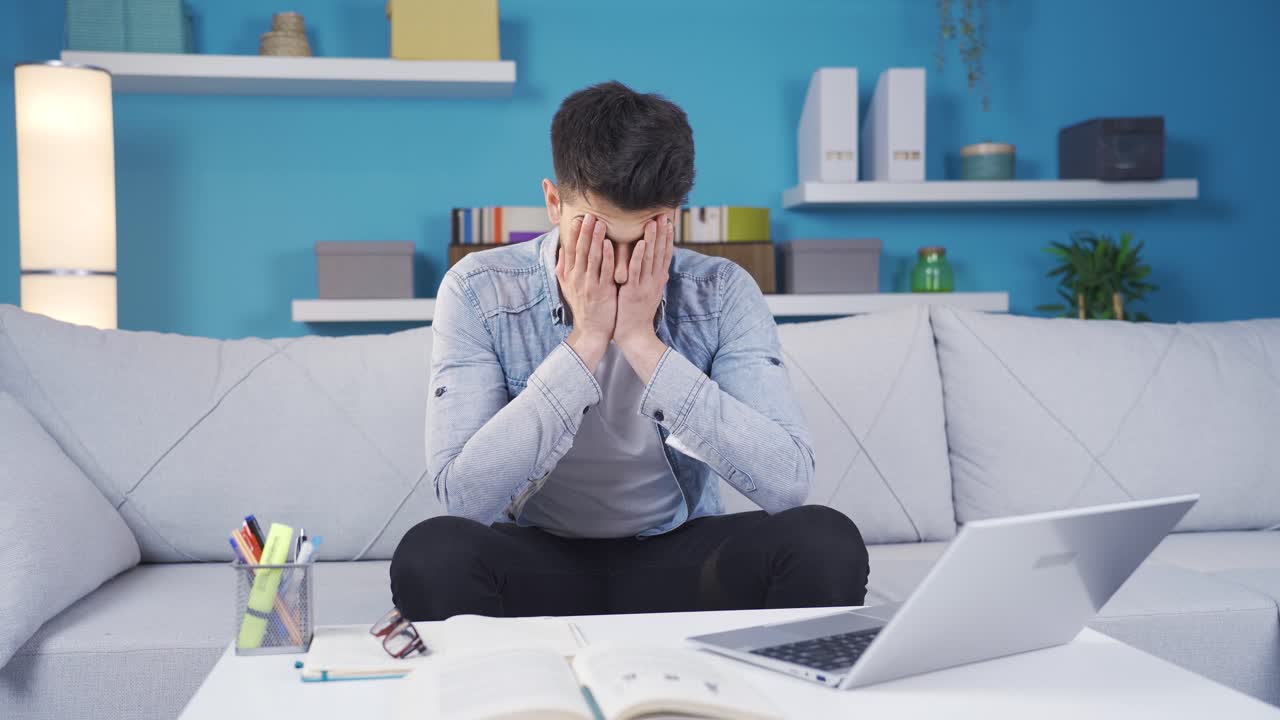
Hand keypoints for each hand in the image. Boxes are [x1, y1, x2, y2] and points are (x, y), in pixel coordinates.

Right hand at [556, 214, 615, 370]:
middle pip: (580, 250)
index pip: (571, 249)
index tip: (577, 217)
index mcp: (570, 275)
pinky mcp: (601, 292)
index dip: (574, 233)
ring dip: (595, 239)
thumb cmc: (584, 307)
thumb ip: (564, 267)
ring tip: (599, 222)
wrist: (592, 332)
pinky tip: (608, 244)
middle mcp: (577, 278)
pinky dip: (605, 257)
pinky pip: (604, 271)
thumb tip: (562, 249)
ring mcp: (589, 285)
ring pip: (591, 258)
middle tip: (589, 214)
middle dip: (584, 231)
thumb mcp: (568, 287)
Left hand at [614, 214, 673, 381]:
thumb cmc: (638, 314)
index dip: (668, 237)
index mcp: (657, 280)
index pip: (665, 254)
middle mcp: (654, 281)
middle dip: (662, 233)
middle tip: (664, 214)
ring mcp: (645, 286)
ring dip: (652, 239)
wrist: (634, 335)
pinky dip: (639, 256)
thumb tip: (660, 268)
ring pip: (650, 258)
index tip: (669, 221)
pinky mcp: (634, 291)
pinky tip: (642, 243)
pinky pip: (637, 271)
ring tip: (653, 222)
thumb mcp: (649, 293)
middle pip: (660, 253)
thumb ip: (653, 279)